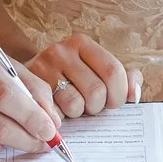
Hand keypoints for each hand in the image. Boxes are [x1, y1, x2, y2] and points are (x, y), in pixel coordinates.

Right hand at [25, 33, 143, 118]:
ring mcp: (43, 69)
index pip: (113, 71)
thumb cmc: (71, 78)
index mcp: (81, 43)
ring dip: (79, 113)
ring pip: (76, 105)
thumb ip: (123, 78)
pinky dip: (62, 118)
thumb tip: (135, 94)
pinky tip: (59, 110)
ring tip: (74, 106)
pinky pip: (56, 115)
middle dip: (99, 107)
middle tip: (92, 106)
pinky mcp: (31, 91)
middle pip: (96, 91)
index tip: (113, 101)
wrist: (27, 79)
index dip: (119, 94)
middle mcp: (61, 51)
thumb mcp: (97, 71)